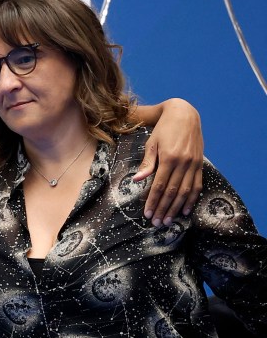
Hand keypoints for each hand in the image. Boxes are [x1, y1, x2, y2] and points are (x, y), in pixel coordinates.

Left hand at [132, 98, 202, 225]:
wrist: (184, 115)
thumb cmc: (163, 129)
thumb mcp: (152, 143)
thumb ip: (147, 163)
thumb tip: (137, 180)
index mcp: (169, 158)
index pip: (160, 185)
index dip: (153, 201)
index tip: (147, 214)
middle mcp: (183, 163)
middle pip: (173, 192)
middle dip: (164, 209)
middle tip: (157, 223)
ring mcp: (194, 164)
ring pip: (185, 191)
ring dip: (176, 208)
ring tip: (169, 220)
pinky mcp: (199, 164)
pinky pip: (197, 185)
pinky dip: (191, 199)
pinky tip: (185, 209)